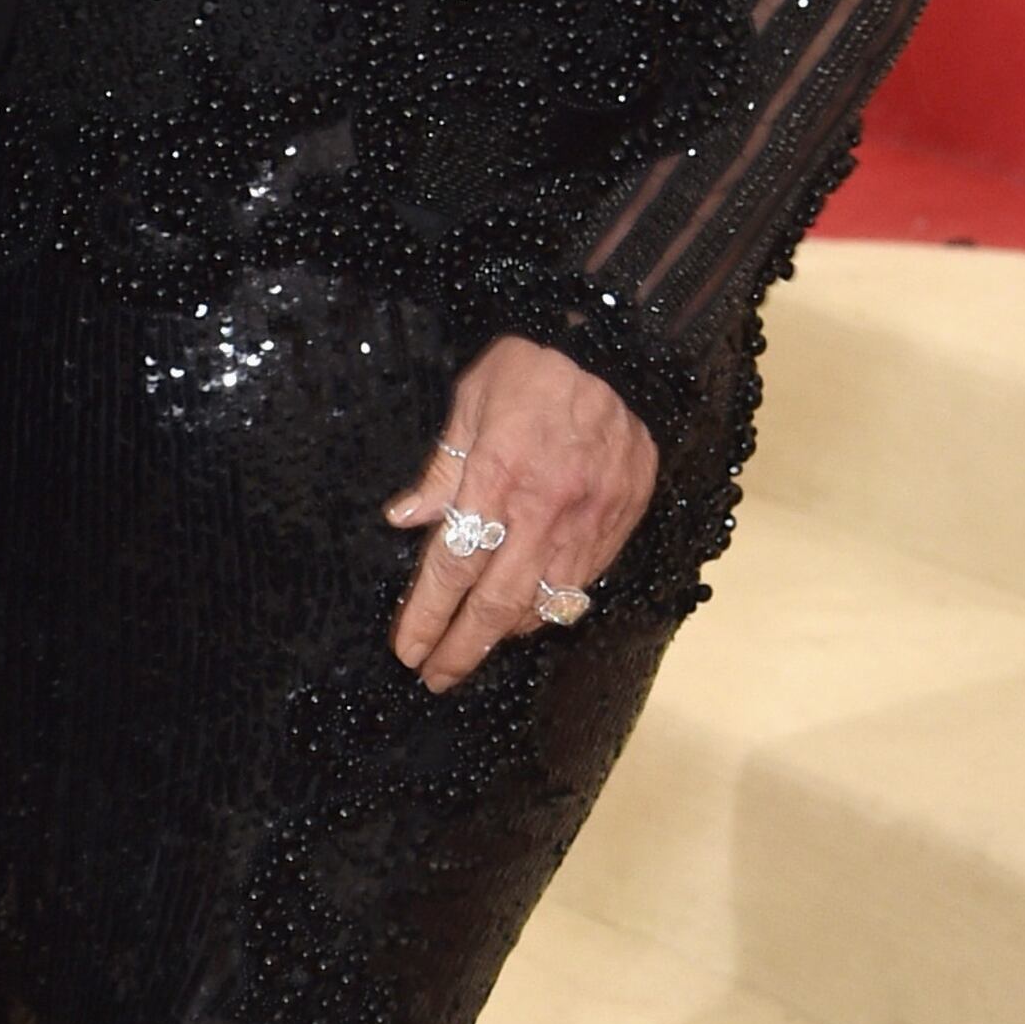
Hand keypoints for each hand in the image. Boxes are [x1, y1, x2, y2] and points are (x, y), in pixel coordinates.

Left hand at [382, 339, 657, 690]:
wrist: (619, 346)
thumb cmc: (535, 366)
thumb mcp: (471, 399)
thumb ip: (442, 466)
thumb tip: (404, 519)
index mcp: (497, 475)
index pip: (453, 565)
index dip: (428, 615)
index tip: (407, 649)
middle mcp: (544, 509)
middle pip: (496, 604)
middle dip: (462, 649)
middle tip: (435, 677)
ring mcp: (588, 520)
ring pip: (544, 604)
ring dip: (505, 635)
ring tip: (475, 646)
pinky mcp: (620, 521)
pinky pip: (583, 584)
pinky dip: (551, 608)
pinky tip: (528, 615)